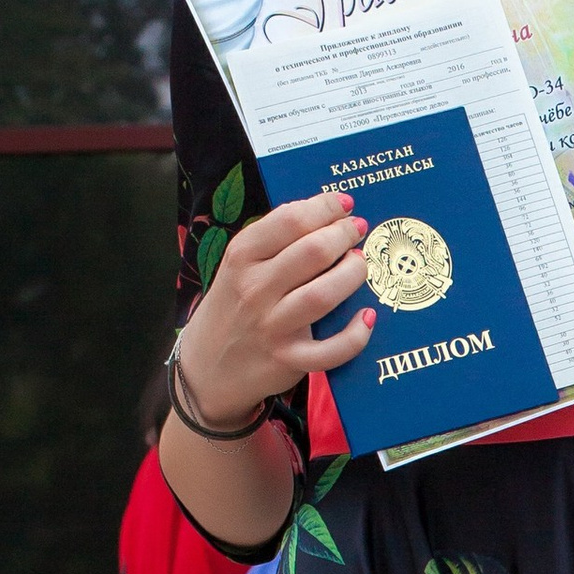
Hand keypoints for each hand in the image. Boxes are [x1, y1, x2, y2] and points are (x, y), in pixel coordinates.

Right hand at [174, 191, 375, 429]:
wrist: (206, 368)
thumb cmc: (232, 308)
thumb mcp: (238, 267)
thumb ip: (274, 242)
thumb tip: (324, 214)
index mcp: (241, 257)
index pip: (290, 220)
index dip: (325, 207)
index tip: (343, 205)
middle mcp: (255, 289)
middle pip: (313, 252)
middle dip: (344, 234)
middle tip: (357, 230)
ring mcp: (272, 326)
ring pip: (324, 294)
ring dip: (353, 273)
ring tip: (359, 264)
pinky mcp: (289, 360)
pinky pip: (332, 350)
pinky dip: (356, 334)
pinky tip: (367, 317)